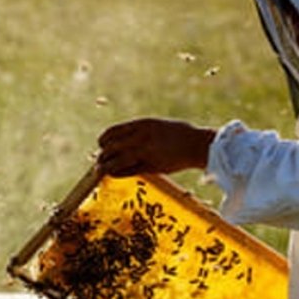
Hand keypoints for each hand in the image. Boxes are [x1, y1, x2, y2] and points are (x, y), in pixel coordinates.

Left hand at [97, 118, 215, 177]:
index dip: (103, 140)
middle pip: (110, 147)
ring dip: (106, 166)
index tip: (101, 145)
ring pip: (116, 161)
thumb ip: (141, 130)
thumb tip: (125, 138)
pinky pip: (128, 171)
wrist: (198, 144)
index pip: (112, 132)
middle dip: (102, 155)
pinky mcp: (152, 167)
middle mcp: (141, 137)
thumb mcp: (158, 125)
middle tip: (99, 160)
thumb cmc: (180, 134)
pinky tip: (113, 174)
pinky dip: (117, 173)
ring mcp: (146, 152)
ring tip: (101, 169)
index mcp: (142, 124)